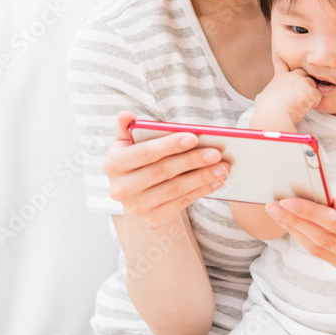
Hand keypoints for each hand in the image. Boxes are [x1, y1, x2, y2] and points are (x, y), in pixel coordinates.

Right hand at [103, 112, 230, 226]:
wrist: (135, 195)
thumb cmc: (135, 161)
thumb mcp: (126, 144)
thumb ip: (127, 129)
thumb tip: (126, 115)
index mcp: (113, 164)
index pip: (145, 153)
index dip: (169, 145)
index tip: (194, 137)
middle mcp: (120, 188)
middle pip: (163, 171)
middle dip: (192, 161)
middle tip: (216, 153)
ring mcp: (136, 207)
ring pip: (175, 189)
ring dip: (202, 177)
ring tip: (223, 167)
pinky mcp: (153, 219)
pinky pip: (182, 203)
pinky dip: (201, 191)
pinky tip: (216, 181)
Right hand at [251, 54, 320, 129]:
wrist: (272, 115)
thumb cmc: (267, 110)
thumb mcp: (268, 96)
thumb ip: (277, 91)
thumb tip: (280, 97)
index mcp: (279, 77)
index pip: (282, 65)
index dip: (284, 63)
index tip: (283, 59)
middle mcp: (291, 76)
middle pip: (303, 72)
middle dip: (304, 81)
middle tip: (300, 94)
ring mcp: (301, 81)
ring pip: (312, 84)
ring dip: (309, 93)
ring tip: (300, 104)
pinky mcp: (309, 90)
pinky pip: (317, 95)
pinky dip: (314, 103)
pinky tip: (304, 108)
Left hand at [265, 190, 335, 274]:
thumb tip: (330, 200)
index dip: (309, 213)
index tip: (286, 201)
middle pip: (324, 241)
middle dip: (295, 223)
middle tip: (272, 207)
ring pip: (322, 252)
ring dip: (297, 233)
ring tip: (278, 215)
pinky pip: (327, 256)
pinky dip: (308, 241)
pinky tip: (295, 226)